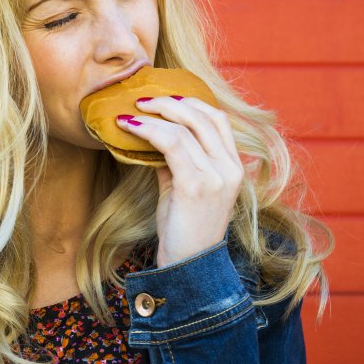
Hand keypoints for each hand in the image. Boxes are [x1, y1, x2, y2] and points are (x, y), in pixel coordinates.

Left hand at [117, 95, 243, 267]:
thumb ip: (175, 160)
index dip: (190, 102)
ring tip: (129, 113)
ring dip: (153, 115)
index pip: (217, 119)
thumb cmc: (182, 228)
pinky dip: (147, 131)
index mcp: (234, 166)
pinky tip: (129, 128)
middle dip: (170, 102)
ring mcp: (216, 177)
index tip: (162, 98)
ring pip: (184, 128)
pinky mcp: (196, 186)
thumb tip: (151, 135)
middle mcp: (231, 168)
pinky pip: (171, 144)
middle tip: (141, 99)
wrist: (188, 265)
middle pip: (203, 116)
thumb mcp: (182, 187)